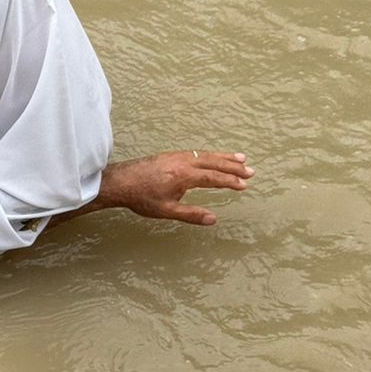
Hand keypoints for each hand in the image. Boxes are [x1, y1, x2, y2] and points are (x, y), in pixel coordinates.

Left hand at [97, 150, 253, 225]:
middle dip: (233, 166)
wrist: (120, 181)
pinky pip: (196, 152)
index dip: (230, 181)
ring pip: (205, 154)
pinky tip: (214, 157)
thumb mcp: (166, 210)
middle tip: (250, 171)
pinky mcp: (171, 155)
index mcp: (184, 175)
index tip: (244, 184)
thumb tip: (213, 219)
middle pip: (213, 162)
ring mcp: (177, 156)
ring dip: (224, 157)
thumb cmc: (141, 197)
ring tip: (240, 158)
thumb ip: (191, 214)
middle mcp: (183, 162)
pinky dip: (210, 154)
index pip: (213, 177)